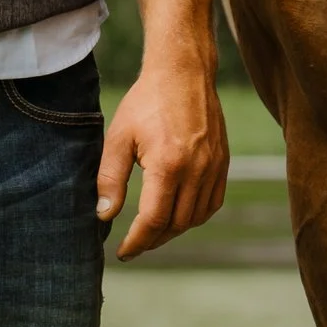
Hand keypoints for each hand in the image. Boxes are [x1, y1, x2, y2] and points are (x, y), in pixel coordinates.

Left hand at [98, 65, 228, 260]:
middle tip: (134, 244)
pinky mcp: (223, 164)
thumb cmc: (146, 102)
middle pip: (175, 224)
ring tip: (152, 233)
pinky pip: (212, 204)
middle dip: (153, 240)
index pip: (153, 220)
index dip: (137, 241)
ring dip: (173, 231)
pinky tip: (177, 217)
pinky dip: (194, 217)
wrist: (183, 73)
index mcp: (168, 164)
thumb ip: (110, 179)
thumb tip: (104, 216)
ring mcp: (214, 168)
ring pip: (195, 218)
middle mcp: (196, 170)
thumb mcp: (119, 138)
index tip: (123, 252)